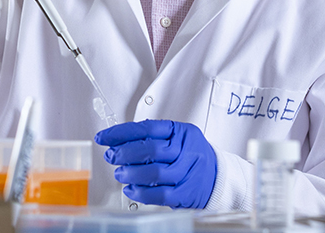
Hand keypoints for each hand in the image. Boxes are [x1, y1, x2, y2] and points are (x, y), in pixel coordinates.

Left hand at [94, 120, 216, 209]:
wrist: (220, 177)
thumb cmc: (192, 156)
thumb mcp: (178, 138)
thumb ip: (153, 137)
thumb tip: (118, 141)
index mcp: (182, 132)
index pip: (146, 128)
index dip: (121, 133)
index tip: (104, 137)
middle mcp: (186, 150)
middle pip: (150, 149)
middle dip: (124, 153)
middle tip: (111, 156)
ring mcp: (188, 172)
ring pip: (154, 173)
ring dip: (131, 174)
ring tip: (120, 174)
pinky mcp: (187, 193)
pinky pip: (161, 195)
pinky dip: (142, 193)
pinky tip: (131, 190)